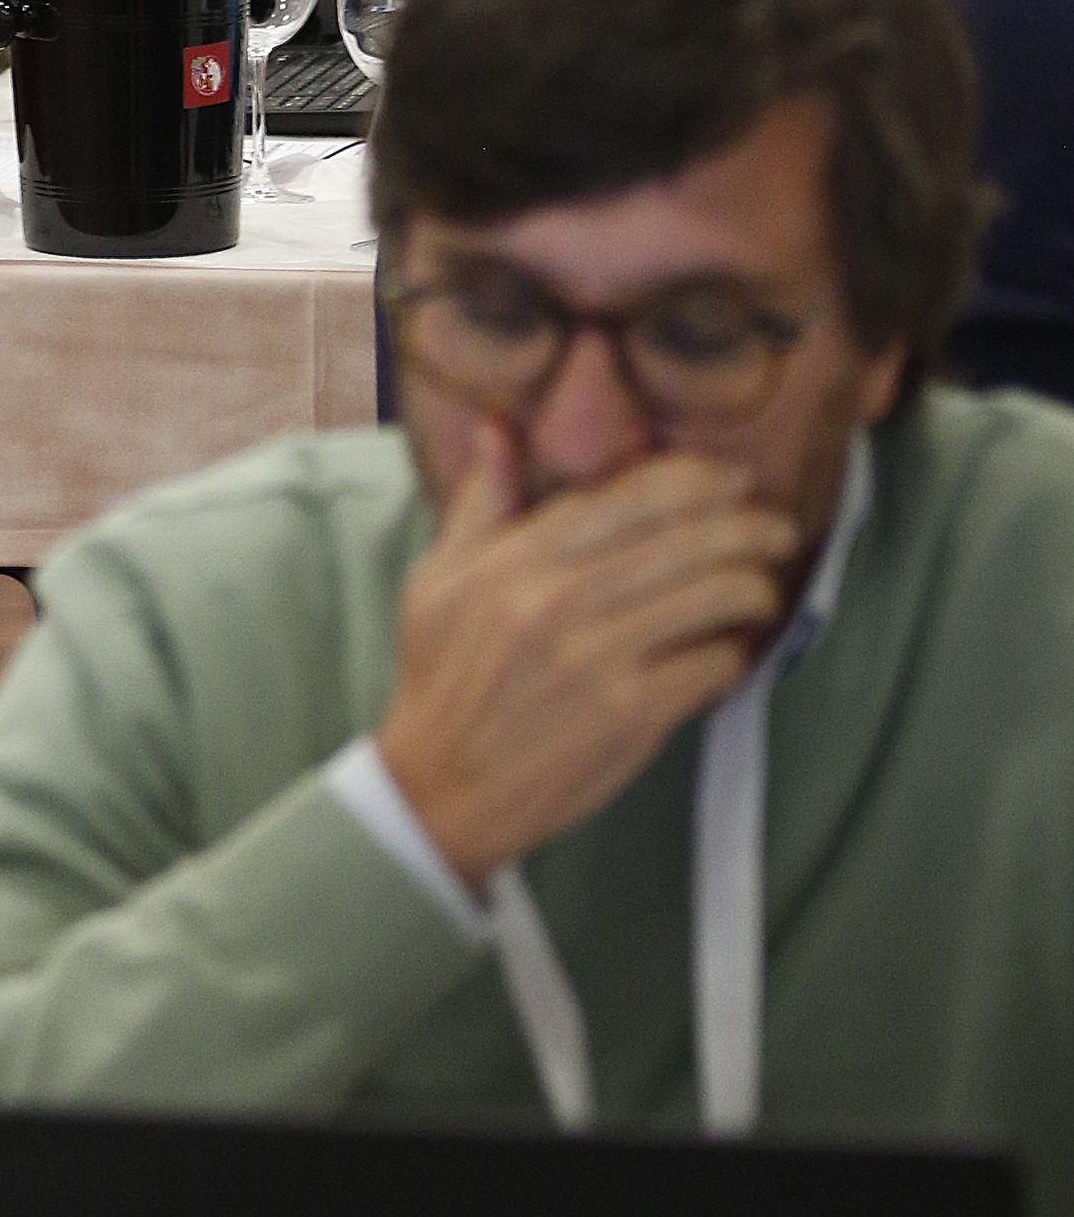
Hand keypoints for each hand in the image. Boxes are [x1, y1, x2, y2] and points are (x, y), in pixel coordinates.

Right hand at [375, 428, 799, 889]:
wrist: (443, 787)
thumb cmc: (442, 678)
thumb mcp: (439, 581)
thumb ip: (480, 503)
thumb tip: (498, 429)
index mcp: (517, 561)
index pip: (628, 496)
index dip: (695, 480)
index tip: (732, 479)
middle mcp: (560, 600)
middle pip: (685, 540)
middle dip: (748, 527)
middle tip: (777, 529)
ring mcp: (597, 658)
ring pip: (712, 597)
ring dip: (754, 588)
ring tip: (762, 590)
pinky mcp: (629, 714)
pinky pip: (711, 664)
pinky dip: (732, 654)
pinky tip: (729, 651)